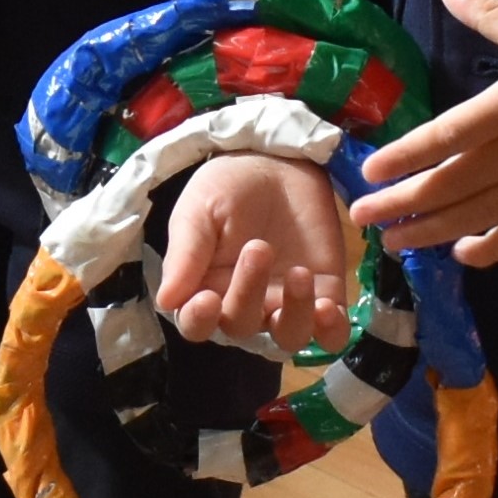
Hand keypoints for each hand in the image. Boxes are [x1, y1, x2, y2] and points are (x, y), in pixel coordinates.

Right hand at [155, 151, 348, 351]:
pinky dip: (331, 331)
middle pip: (242, 326)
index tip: (206, 300)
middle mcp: (244, 305)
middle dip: (249, 293)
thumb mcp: (199, 211)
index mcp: (205, 289)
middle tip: (259, 247)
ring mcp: (286, 303)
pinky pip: (330, 333)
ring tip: (300, 275)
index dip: (200, 321)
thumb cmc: (228, 187)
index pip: (197, 324)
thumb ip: (186, 254)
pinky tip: (329, 309)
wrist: (278, 161)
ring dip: (294, 316)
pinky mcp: (325, 294)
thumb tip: (166, 300)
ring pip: (288, 336)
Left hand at [349, 0, 497, 268]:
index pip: (447, 135)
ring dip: (431, 231)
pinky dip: (491, 248)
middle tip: (360, 217)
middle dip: (401, 203)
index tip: (368, 170)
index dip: (405, 155)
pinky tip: (462, 255)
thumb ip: (491, 14)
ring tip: (393, 241)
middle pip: (451, 183)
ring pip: (479, 214)